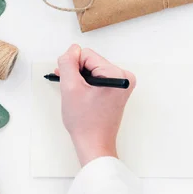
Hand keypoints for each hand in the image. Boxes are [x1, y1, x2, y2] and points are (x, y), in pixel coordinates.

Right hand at [56, 45, 135, 165]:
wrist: (94, 144)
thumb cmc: (85, 122)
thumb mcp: (70, 87)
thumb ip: (68, 63)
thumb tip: (71, 49)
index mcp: (117, 75)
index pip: (87, 55)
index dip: (72, 66)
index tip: (68, 82)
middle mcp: (124, 77)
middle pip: (91, 62)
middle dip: (77, 72)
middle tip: (69, 88)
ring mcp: (122, 85)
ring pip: (93, 70)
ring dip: (81, 79)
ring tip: (75, 94)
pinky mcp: (118, 91)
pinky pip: (98, 78)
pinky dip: (87, 84)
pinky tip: (81, 95)